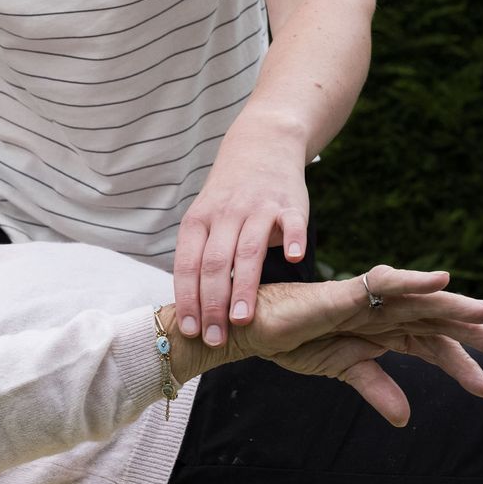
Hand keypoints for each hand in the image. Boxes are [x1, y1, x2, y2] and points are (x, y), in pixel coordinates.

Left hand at [173, 143, 308, 346]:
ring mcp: (258, 208)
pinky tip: (295, 260)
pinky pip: (292, 223)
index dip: (188, 299)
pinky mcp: (289, 203)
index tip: (190, 330)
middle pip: (215, 264)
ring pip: (248, 250)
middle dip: (212, 304)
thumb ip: (199, 258)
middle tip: (216, 338)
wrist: (261, 145)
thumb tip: (192, 309)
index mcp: (198, 221)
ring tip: (242, 320)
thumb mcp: (204, 219)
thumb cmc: (228, 197)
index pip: (187, 265)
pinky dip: (294, 240)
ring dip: (244, 287)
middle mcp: (225, 214)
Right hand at [227, 265, 482, 425]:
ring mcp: (367, 300)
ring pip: (420, 300)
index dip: (461, 367)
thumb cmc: (294, 342)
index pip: (432, 346)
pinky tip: (441, 280)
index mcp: (384, 331)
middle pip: (436, 321)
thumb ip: (377, 388)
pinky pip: (385, 282)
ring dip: (454, 304)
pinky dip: (413, 280)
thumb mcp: (344, 370)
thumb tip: (405, 420)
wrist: (255, 331)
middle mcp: (382, 312)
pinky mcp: (347, 291)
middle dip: (471, 334)